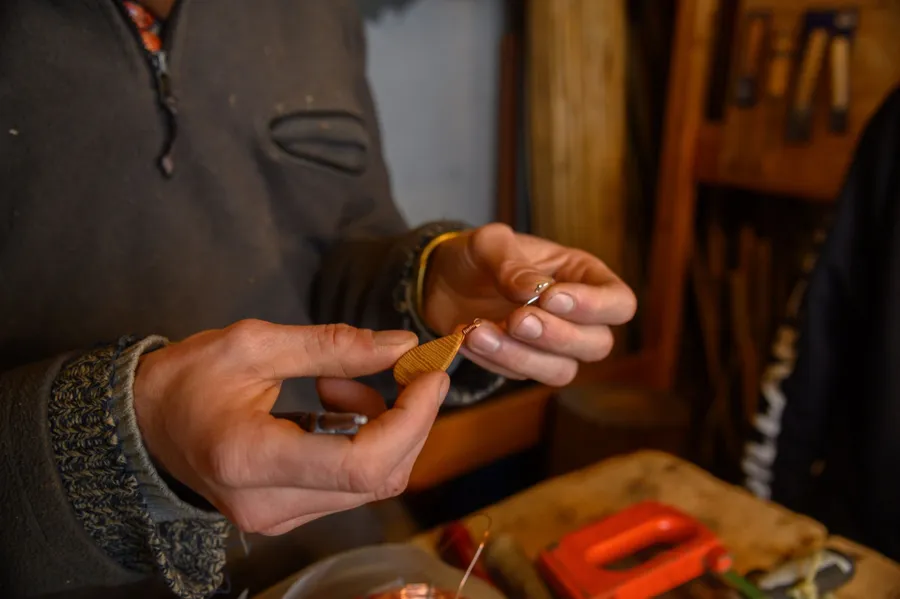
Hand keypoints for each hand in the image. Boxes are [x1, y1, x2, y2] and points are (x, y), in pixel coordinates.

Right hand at [133, 319, 448, 534]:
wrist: (144, 422)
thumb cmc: (188, 377)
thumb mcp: (254, 342)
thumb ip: (333, 345)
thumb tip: (404, 344)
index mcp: (251, 458)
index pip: (361, 462)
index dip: (412, 420)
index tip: (432, 374)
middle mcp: (267, 504)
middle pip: (379, 477)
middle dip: (412, 419)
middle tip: (409, 368)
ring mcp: (277, 518)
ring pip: (372, 483)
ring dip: (385, 427)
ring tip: (340, 381)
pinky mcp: (287, 514)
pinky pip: (351, 483)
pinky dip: (363, 439)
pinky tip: (334, 403)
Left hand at [423, 223, 635, 385]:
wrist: (441, 280)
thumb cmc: (477, 255)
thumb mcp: (489, 244)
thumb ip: (510, 263)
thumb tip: (533, 290)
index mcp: (583, 277)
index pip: (618, 302)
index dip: (594, 306)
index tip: (551, 297)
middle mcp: (578, 317)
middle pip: (597, 344)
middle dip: (557, 336)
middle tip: (517, 319)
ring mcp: (552, 347)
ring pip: (561, 371)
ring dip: (521, 355)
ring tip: (476, 331)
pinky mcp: (523, 365)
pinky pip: (519, 375)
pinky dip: (492, 359)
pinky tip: (465, 335)